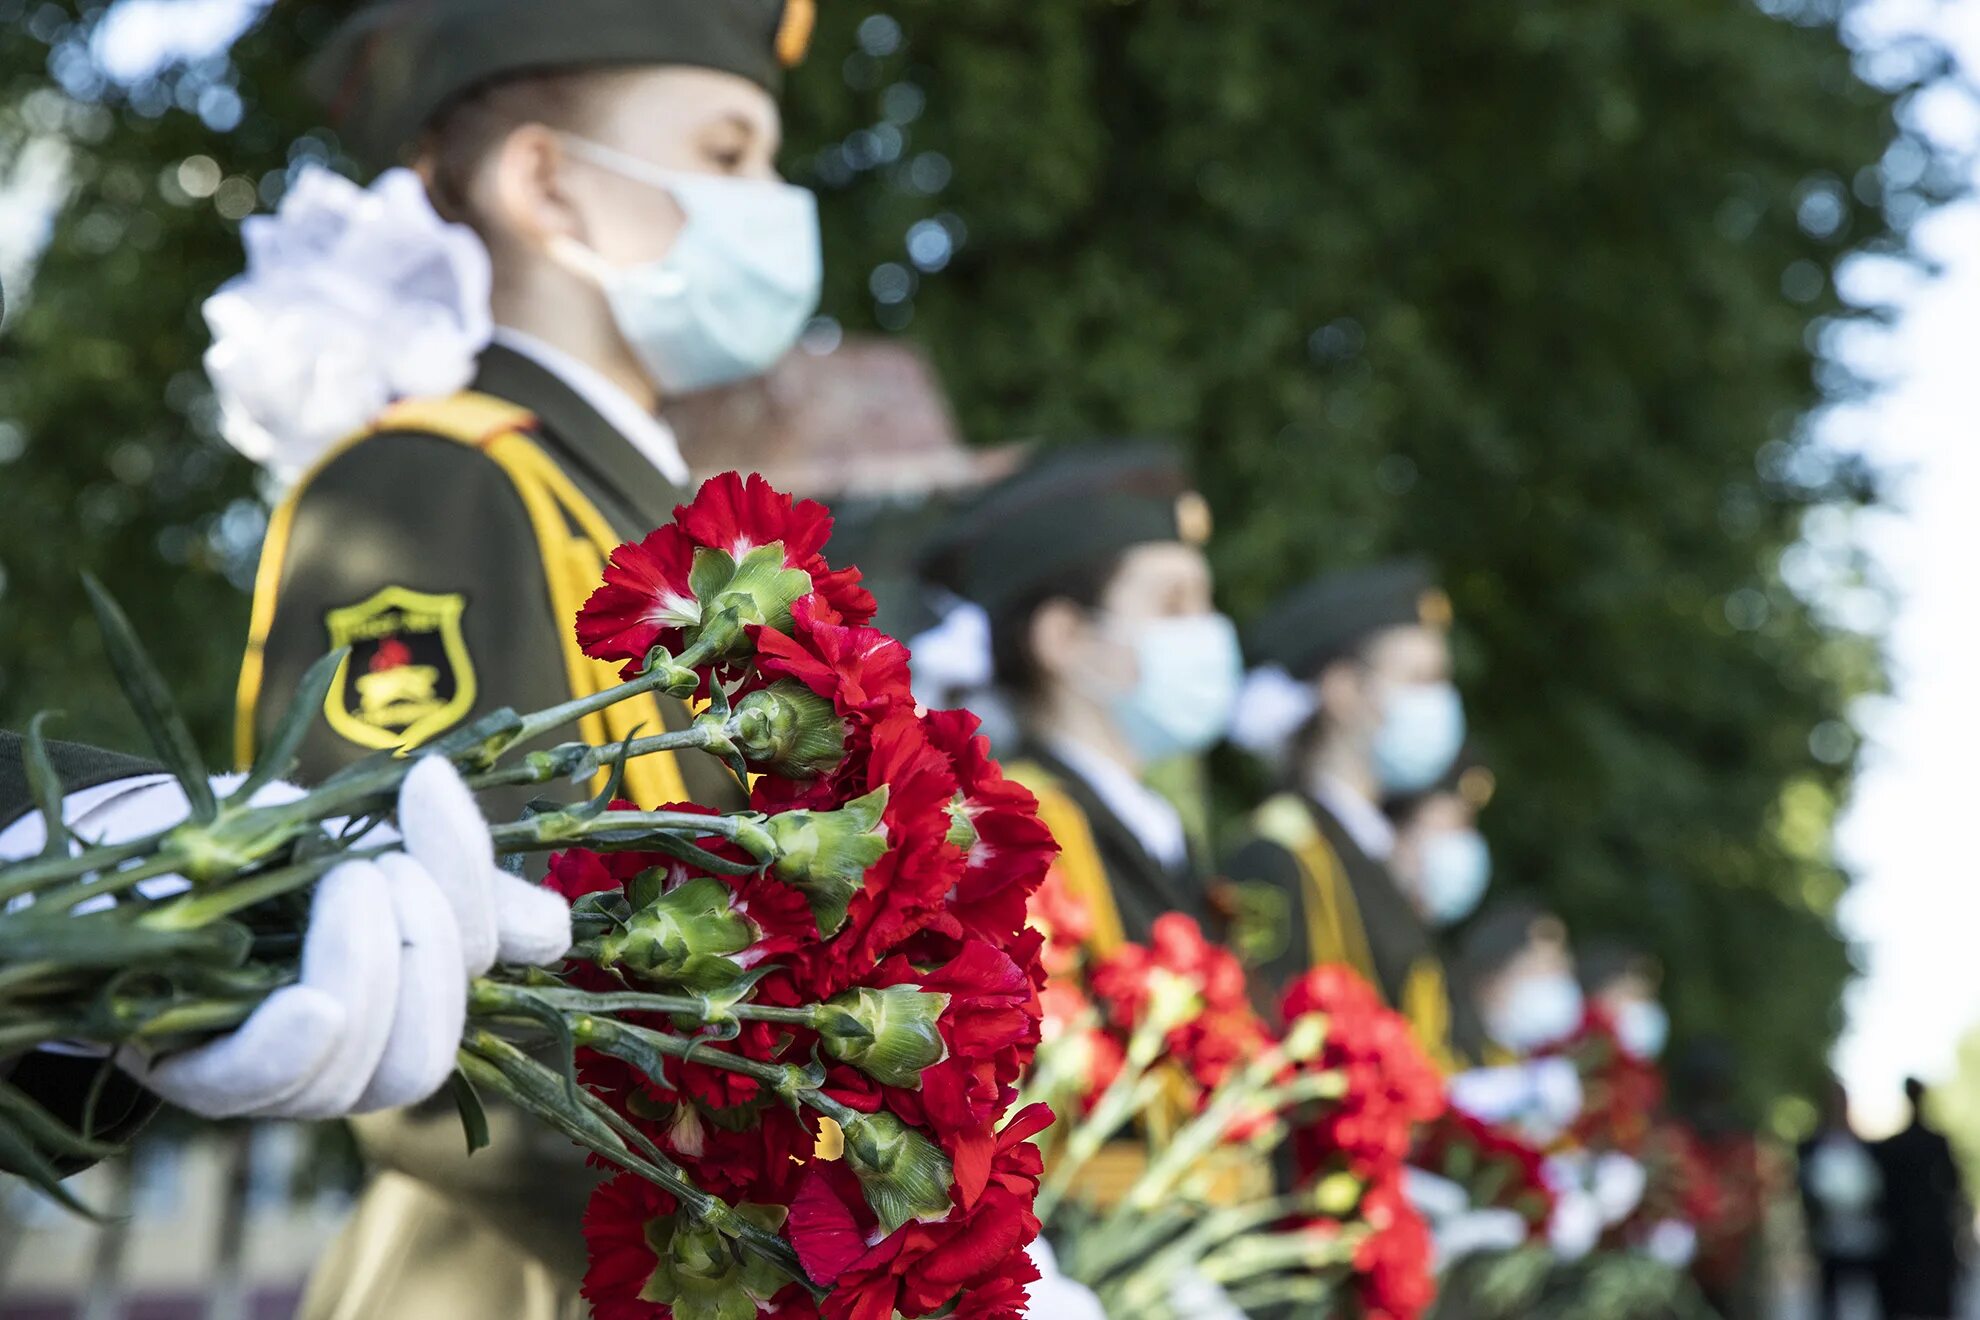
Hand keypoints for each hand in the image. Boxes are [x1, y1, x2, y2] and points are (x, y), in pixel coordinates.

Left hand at [113, 757, 569, 1118]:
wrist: (135, 840)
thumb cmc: (261, 846)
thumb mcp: (366, 842)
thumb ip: (458, 885)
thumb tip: (550, 934)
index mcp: (411, 994)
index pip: (479, 967)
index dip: (471, 883)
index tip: (429, 783)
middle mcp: (353, 1056)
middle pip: (428, 1052)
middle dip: (429, 950)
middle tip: (382, 866)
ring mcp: (278, 1080)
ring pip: (366, 1075)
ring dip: (368, 971)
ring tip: (340, 883)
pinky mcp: (194, 1077)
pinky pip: (265, 1085)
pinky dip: (299, 1044)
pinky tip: (312, 1004)